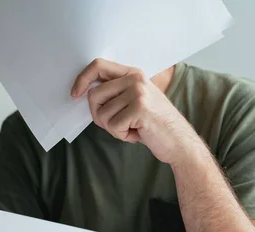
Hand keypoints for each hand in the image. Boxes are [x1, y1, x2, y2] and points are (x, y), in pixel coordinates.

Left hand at [71, 58, 201, 164]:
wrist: (180, 142)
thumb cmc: (155, 125)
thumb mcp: (136, 101)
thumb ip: (115, 93)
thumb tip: (84, 93)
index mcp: (133, 74)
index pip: (98, 66)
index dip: (82, 79)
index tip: (74, 94)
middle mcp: (135, 79)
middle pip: (94, 95)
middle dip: (99, 116)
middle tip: (117, 125)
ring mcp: (138, 93)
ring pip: (102, 114)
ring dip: (114, 129)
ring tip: (133, 128)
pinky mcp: (139, 109)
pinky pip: (113, 126)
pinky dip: (122, 136)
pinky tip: (138, 134)